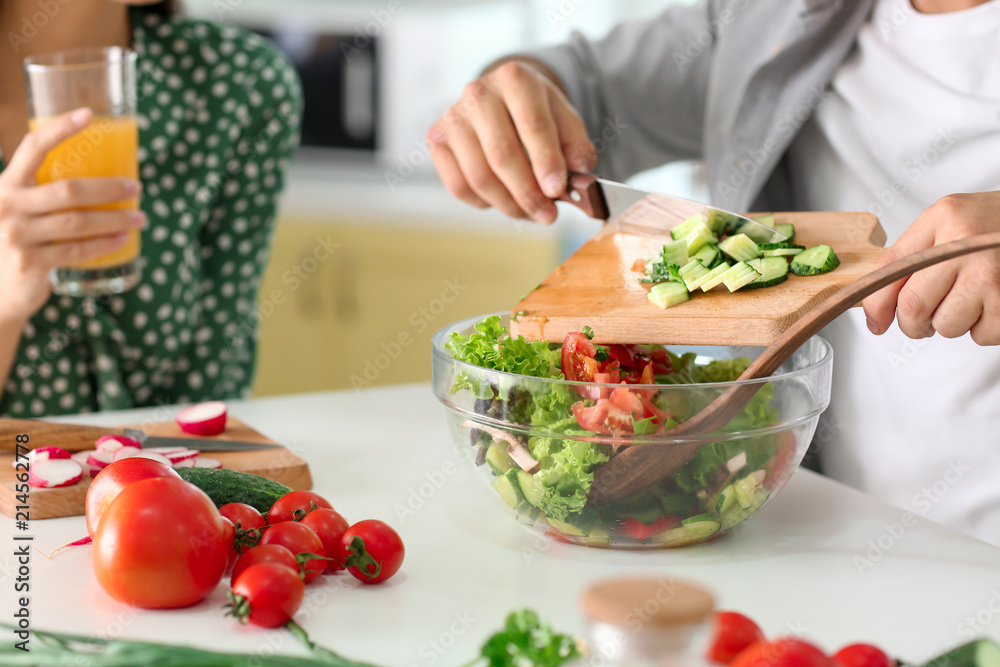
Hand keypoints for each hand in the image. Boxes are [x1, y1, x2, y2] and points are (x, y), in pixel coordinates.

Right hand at [0, 108, 144, 324]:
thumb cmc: (17, 240)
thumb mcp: (20, 209)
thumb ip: (44, 192)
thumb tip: (104, 178)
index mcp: (5, 183)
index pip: (32, 147)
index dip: (60, 129)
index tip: (90, 115)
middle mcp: (6, 204)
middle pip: (68, 189)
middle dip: (109, 188)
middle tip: (137, 188)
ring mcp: (15, 234)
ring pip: (78, 222)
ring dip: (115, 219)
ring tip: (140, 218)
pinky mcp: (29, 261)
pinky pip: (76, 250)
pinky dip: (104, 244)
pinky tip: (124, 240)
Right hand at [427, 59, 596, 223]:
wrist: (501, 99)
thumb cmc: (535, 112)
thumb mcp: (564, 119)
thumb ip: (577, 146)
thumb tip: (581, 173)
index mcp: (516, 79)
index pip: (533, 125)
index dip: (546, 162)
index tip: (557, 190)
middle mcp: (479, 94)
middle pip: (502, 155)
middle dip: (528, 193)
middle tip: (548, 215)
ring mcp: (453, 117)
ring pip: (479, 176)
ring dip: (508, 204)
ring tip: (530, 212)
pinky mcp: (436, 139)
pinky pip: (458, 185)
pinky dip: (483, 202)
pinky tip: (503, 200)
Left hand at [863, 192, 999, 345]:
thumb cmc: (992, 224)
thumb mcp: (947, 220)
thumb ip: (910, 254)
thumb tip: (877, 309)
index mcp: (943, 219)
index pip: (892, 271)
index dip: (876, 306)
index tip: (876, 323)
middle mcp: (967, 246)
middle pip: (914, 308)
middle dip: (912, 324)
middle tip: (922, 320)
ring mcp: (992, 275)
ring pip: (946, 327)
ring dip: (950, 323)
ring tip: (968, 299)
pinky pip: (981, 336)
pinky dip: (982, 329)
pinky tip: (991, 303)